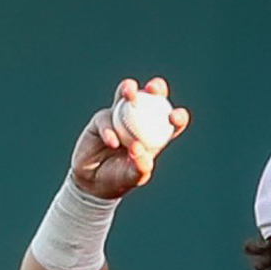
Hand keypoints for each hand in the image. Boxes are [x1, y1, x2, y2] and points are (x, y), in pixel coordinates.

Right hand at [68, 77, 189, 199]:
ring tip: (130, 94)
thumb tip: (141, 153)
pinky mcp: (101, 120)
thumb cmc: (119, 178)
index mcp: (156, 134)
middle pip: (152, 98)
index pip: (171, 121)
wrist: (92, 182)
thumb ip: (138, 168)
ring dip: (129, 89)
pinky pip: (105, 119)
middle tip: (154, 88)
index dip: (178, 116)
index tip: (174, 117)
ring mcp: (120, 117)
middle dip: (156, 88)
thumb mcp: (132, 177)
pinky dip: (109, 129)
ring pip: (126, 95)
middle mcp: (140, 121)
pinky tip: (112, 142)